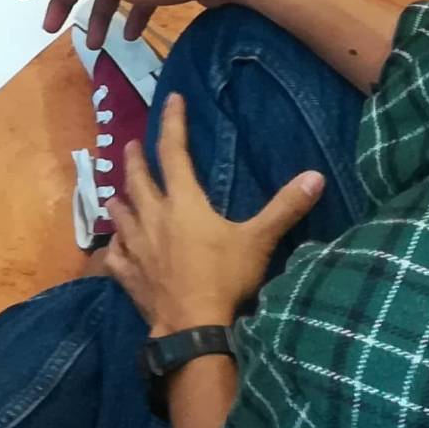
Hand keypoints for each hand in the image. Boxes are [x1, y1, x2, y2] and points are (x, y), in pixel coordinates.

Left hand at [101, 96, 327, 337]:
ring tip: (115, 194)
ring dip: (119, 200)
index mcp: (183, 203)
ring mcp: (137, 247)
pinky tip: (112, 249)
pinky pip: (115, 257)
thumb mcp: (258, 240)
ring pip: (120, 216)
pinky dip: (113, 249)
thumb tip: (315, 176)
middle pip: (138, 180)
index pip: (174, 152)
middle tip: (131, 144)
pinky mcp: (129, 276)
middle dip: (135, 158)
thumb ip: (285, 208)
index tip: (171, 99)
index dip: (173, 123)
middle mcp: (153, 217)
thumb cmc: (225, 279)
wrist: (193, 328)